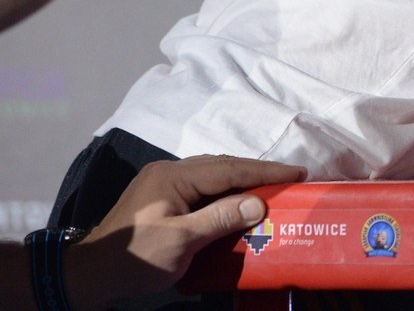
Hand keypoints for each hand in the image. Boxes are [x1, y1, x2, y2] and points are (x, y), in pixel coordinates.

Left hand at [66, 155, 305, 309]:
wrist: (88, 275)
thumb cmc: (135, 258)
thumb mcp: (180, 241)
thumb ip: (219, 218)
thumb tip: (258, 202)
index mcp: (174, 176)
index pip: (229, 168)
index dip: (265, 170)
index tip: (298, 172)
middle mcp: (170, 172)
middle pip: (223, 166)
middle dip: (258, 172)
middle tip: (292, 179)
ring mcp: (164, 183)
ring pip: (213, 175)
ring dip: (242, 180)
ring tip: (272, 188)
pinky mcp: (162, 198)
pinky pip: (203, 187)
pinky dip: (226, 191)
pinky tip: (238, 200)